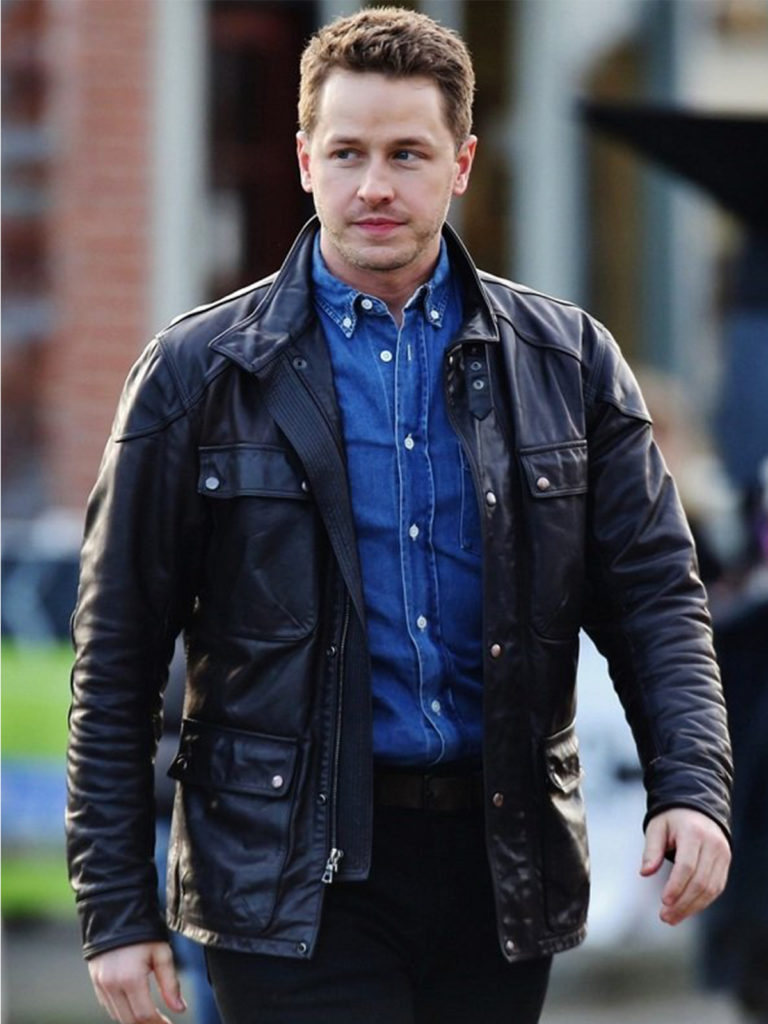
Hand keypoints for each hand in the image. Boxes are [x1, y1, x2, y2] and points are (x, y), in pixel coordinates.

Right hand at [88, 941, 185, 1023]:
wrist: (116, 913)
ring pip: (118, 1016)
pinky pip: (109, 1006)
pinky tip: (135, 1006)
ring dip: (134, 1019)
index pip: (144, 1015)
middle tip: (162, 1022)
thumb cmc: (143, 932)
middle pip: (130, 1020)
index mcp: (130, 978)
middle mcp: (112, 985)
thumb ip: (170, 983)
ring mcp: (101, 985)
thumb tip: (180, 1009)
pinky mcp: (96, 982)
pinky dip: (122, 1011)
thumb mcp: (162, 953)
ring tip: (151, 1016)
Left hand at [640, 807, 730, 924]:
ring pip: (711, 888)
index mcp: (693, 833)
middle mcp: (712, 844)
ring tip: (673, 917)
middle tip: (665, 916)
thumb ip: (651, 850)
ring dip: (692, 907)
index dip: (676, 886)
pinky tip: (687, 909)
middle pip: (700, 881)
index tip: (664, 901)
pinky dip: (702, 901)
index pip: (687, 865)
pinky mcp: (725, 862)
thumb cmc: (672, 818)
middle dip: (683, 903)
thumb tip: (645, 873)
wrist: (697, 807)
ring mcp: (722, 854)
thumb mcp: (656, 827)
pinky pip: (717, 887)